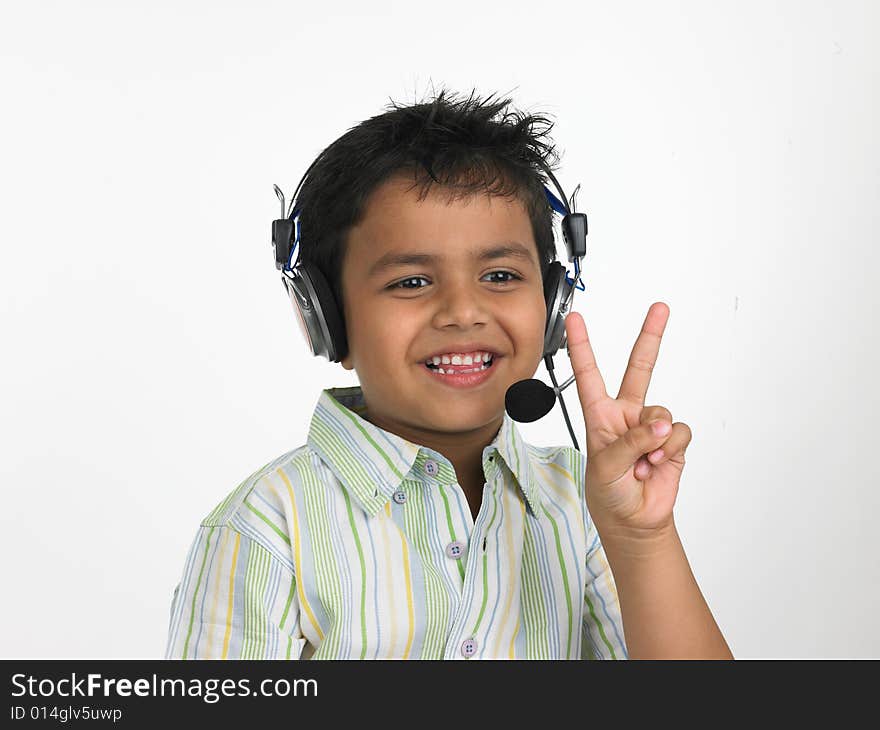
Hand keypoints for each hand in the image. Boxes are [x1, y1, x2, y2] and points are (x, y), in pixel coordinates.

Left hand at [564, 303, 691, 538]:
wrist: (633, 520)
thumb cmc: (608, 493)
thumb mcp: (605, 467)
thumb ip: (630, 442)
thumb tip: (661, 424)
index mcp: (599, 415)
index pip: (588, 374)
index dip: (581, 346)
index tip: (575, 319)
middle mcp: (626, 414)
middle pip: (639, 368)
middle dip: (650, 337)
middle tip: (660, 308)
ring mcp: (650, 426)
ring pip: (661, 413)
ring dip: (653, 440)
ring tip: (640, 464)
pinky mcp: (672, 441)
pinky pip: (679, 432)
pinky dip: (669, 449)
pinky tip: (656, 466)